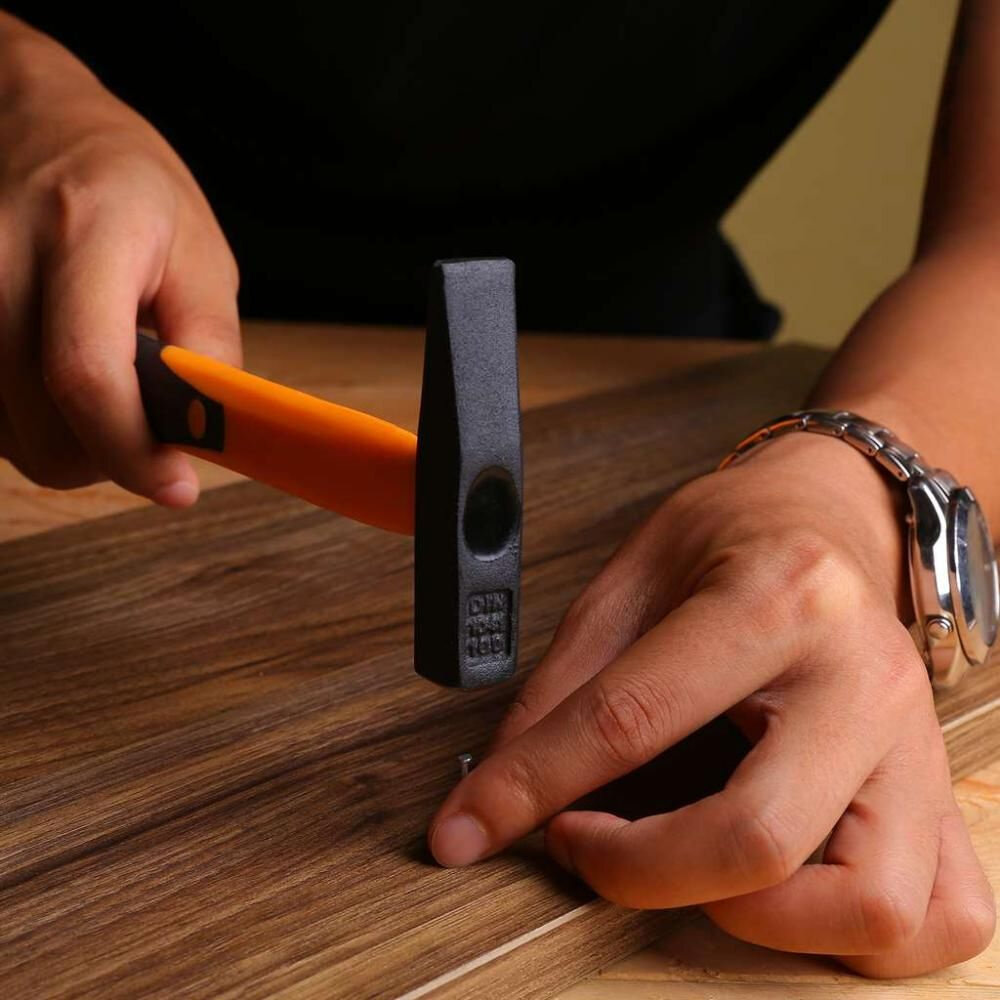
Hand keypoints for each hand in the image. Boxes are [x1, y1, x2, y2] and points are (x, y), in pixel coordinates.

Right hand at [0, 17, 239, 503]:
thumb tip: (204, 439)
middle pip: (40, 425)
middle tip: (146, 421)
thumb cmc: (133, 193)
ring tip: (97, 379)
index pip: (86, 372)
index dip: (130, 449)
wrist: (35, 123)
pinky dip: (26, 425)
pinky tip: (49, 379)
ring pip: (8, 437)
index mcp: (85, 231)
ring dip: (66, 441)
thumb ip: (207, 348)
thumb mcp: (202, 257)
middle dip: (109, 453)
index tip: (174, 486)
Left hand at [428, 430, 995, 976]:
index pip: (632, 720)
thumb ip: (566, 683)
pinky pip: (941, 915)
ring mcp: (915, 744)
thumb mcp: (631, 575)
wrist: (836, 514)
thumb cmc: (736, 535)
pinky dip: (857, 939)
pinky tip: (790, 896)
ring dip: (756, 921)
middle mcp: (861, 678)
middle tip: (582, 840)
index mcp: (774, 597)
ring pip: (867, 905)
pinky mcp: (940, 788)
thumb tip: (505, 781)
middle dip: (637, 873)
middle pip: (755, 837)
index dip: (530, 787)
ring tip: (693, 873)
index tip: (464, 832)